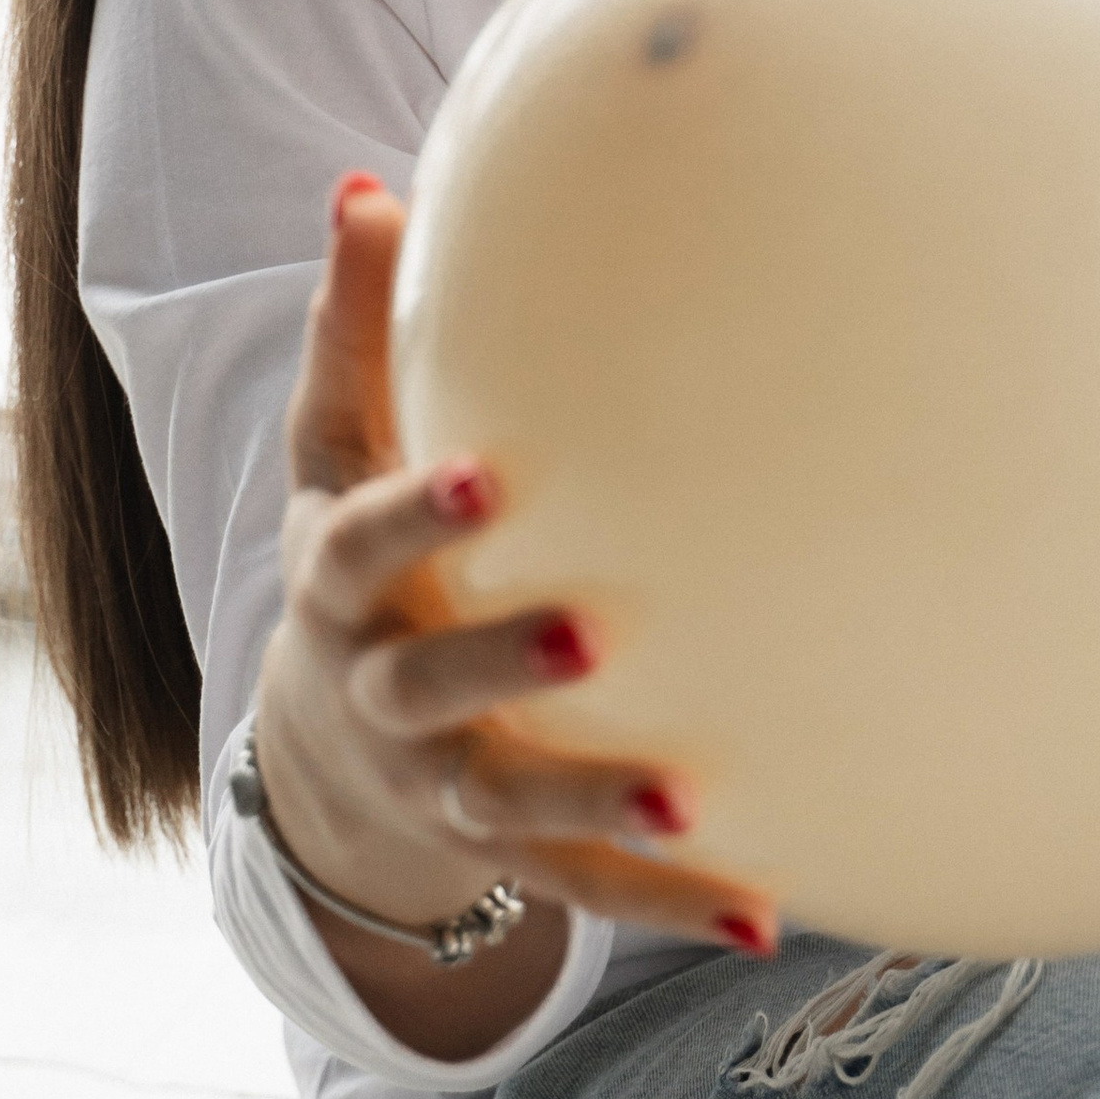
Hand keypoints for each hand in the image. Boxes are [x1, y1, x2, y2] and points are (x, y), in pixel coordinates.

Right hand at [252, 174, 779, 1060]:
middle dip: (498, 662)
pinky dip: (672, 903)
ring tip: (693, 798)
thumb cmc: (362, 547)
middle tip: (593, 631)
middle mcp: (386, 690)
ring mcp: (447, 782)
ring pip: (514, 806)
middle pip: (427, 684)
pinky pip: (591, 890)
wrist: (332, 747)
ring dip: (598, 806)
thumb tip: (370, 190)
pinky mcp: (512, 852)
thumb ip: (361, 327)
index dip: (415, 515)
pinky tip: (766, 909)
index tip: (486, 477)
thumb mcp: (339, 445)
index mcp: (344, 582)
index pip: (364, 541)